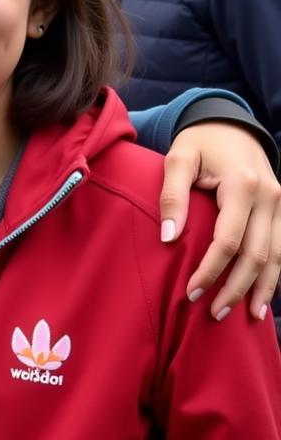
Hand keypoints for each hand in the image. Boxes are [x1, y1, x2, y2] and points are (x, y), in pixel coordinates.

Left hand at [160, 121, 280, 320]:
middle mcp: (269, 196)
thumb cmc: (198, 143)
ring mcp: (280, 203)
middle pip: (257, 255)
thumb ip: (172, 196)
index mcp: (242, 185)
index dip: (211, 270)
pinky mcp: (280, 209)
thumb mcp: (177, 158)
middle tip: (213, 313)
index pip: (228, 240)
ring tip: (245, 316)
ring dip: (261, 288)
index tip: (190, 293)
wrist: (229, 123)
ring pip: (277, 255)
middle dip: (236, 287)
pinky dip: (274, 273)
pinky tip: (262, 295)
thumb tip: (169, 239)